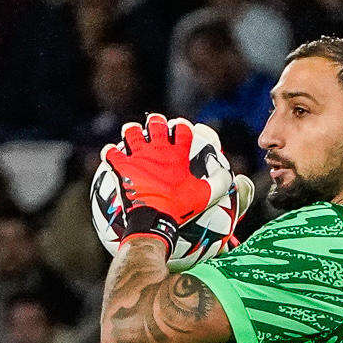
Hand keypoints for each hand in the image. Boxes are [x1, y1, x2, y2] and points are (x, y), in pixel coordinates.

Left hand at [101, 114, 216, 245]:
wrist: (153, 221)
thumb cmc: (180, 208)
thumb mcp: (206, 196)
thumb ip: (220, 182)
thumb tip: (231, 174)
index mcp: (178, 154)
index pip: (182, 130)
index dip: (182, 126)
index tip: (181, 128)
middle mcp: (158, 151)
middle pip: (155, 124)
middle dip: (156, 122)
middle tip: (156, 124)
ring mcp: (138, 157)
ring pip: (131, 133)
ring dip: (131, 131)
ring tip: (131, 132)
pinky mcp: (122, 168)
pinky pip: (111, 153)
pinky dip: (110, 151)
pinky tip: (111, 152)